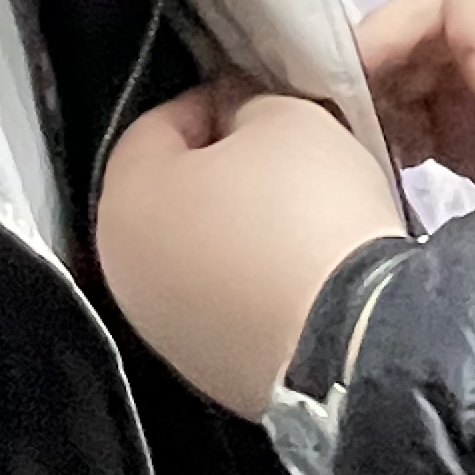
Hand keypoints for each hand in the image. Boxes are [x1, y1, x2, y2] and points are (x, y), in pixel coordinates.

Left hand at [96, 86, 403, 416]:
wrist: (353, 340)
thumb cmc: (309, 214)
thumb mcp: (287, 118)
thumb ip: (245, 103)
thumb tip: (235, 116)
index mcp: (126, 195)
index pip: (161, 122)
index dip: (216, 102)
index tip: (262, 102)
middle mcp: (121, 268)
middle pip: (170, 193)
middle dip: (219, 171)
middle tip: (281, 160)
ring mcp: (159, 328)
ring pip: (193, 254)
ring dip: (233, 232)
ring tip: (296, 221)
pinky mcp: (203, 372)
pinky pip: (220, 305)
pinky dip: (248, 287)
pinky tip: (298, 277)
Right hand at [356, 0, 474, 249]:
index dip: (466, 21)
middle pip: (418, 18)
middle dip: (382, 52)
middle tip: (352, 102)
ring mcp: (472, 79)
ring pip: (398, 71)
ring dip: (370, 98)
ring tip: (353, 143)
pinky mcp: (461, 132)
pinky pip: (405, 126)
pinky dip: (382, 140)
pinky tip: (377, 167)